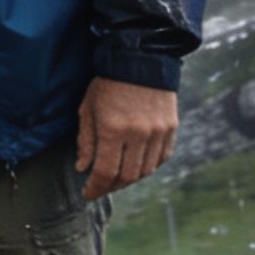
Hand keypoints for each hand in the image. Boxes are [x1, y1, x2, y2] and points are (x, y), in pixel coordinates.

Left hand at [76, 77, 177, 199]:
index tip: (88, 194)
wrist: (141, 60)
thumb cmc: (107, 84)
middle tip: (100, 188)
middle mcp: (139, 134)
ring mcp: (158, 132)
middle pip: (127, 176)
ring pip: (145, 170)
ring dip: (129, 179)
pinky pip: (161, 158)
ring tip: (116, 177)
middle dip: (111, 187)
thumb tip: (83, 169)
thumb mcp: (87, 109)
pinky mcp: (171, 128)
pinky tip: (135, 165)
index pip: (105, 172)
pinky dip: (147, 167)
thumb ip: (86, 141)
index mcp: (113, 129)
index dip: (96, 188)